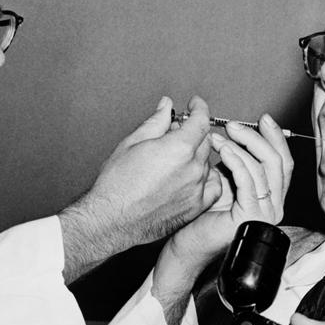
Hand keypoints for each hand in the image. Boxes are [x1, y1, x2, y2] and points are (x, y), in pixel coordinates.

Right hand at [59, 96, 220, 281]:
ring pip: (207, 163)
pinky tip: (192, 176)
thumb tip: (166, 107)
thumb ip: (155, 122)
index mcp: (179, 148)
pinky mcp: (195, 207)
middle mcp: (192, 168)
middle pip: (205, 140)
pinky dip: (206, 178)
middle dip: (193, 132)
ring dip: (196, 156)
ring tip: (175, 159)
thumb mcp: (132, 143)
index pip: (201, 120)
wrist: (112, 219)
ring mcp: (196, 189)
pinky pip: (212, 186)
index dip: (199, 108)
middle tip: (175, 133)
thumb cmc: (117, 184)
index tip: (195, 104)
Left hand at [154, 113, 294, 291]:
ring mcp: (265, 212)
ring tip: (216, 138)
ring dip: (238, 147)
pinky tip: (222, 150)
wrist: (188, 245)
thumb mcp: (224, 182)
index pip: (282, 160)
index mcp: (271, 196)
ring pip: (262, 167)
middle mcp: (274, 205)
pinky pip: (248, 181)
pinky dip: (236, 161)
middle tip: (232, 125)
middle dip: (255, 137)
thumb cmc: (201, 217)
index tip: (263, 119)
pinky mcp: (251, 216)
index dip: (275, 137)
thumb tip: (233, 133)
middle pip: (277, 160)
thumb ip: (235, 162)